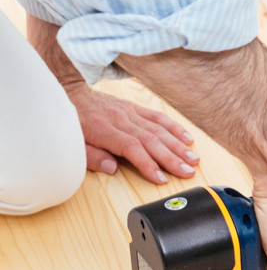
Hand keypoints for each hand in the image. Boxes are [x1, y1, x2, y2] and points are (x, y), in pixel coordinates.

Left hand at [64, 83, 199, 183]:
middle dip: (171, 157)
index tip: (161, 178)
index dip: (148, 163)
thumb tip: (112, 168)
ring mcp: (129, 112)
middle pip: (151, 140)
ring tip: (193, 159)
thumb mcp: (72, 144)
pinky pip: (157, 117)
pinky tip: (187, 138)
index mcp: (104, 129)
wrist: (69, 91)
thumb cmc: (71, 122)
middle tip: (187, 171)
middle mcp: (120, 118)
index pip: (131, 147)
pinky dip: (173, 127)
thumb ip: (91, 157)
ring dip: (177, 145)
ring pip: (157, 129)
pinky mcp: (134, 107)